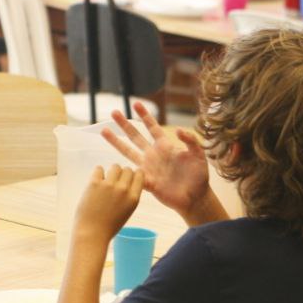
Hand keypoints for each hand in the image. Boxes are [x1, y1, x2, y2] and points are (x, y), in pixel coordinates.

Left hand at [73, 164, 143, 244]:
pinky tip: (96, 183)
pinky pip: (99, 169)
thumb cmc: (109, 225)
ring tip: (106, 182)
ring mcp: (109, 185)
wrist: (92, 233)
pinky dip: (98, 174)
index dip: (134, 175)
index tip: (128, 180)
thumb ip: (129, 196)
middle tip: (115, 183)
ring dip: (111, 172)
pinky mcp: (94, 183)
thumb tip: (128, 180)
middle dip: (122, 174)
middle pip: (127, 169)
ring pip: (115, 166)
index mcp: (134, 198)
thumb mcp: (127, 211)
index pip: (140, 174)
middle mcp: (123, 189)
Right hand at [104, 102, 209, 218]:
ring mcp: (148, 168)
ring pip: (128, 152)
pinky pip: (132, 175)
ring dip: (116, 142)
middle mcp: (153, 155)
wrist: (195, 198)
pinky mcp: (146, 182)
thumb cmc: (198, 176)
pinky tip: (114, 165)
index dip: (145, 116)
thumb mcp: (199, 156)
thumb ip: (191, 141)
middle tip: (114, 112)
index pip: (152, 127)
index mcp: (165, 146)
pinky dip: (125, 171)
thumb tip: (179, 129)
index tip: (136, 104)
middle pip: (135, 136)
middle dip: (125, 124)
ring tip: (104, 130)